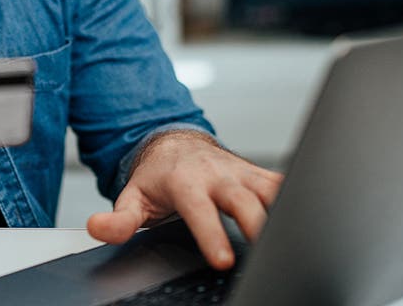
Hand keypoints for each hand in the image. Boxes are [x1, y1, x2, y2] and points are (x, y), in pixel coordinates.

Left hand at [86, 131, 282, 269]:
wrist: (177, 144)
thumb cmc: (157, 177)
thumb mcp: (133, 197)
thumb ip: (119, 220)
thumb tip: (97, 228)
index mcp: (185, 182)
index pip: (200, 210)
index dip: (212, 234)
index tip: (223, 259)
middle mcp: (216, 174)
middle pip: (243, 198)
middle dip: (257, 223)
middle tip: (266, 250)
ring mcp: (240, 172)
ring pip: (270, 189)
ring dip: (283, 209)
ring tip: (293, 237)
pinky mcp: (258, 174)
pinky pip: (283, 183)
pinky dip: (296, 197)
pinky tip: (305, 219)